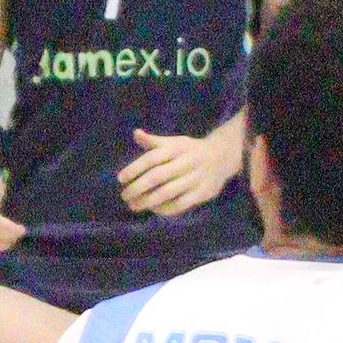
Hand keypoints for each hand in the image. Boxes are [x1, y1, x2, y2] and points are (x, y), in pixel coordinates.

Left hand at [117, 125, 241, 217]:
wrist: (222, 156)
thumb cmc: (190, 150)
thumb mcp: (174, 142)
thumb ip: (154, 141)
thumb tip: (136, 134)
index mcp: (176, 148)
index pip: (152, 158)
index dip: (134, 168)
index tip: (120, 179)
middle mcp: (186, 162)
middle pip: (157, 176)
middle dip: (138, 188)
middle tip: (124, 196)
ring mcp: (195, 178)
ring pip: (167, 192)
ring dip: (148, 201)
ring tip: (134, 205)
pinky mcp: (203, 192)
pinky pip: (180, 204)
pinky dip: (165, 209)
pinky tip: (153, 209)